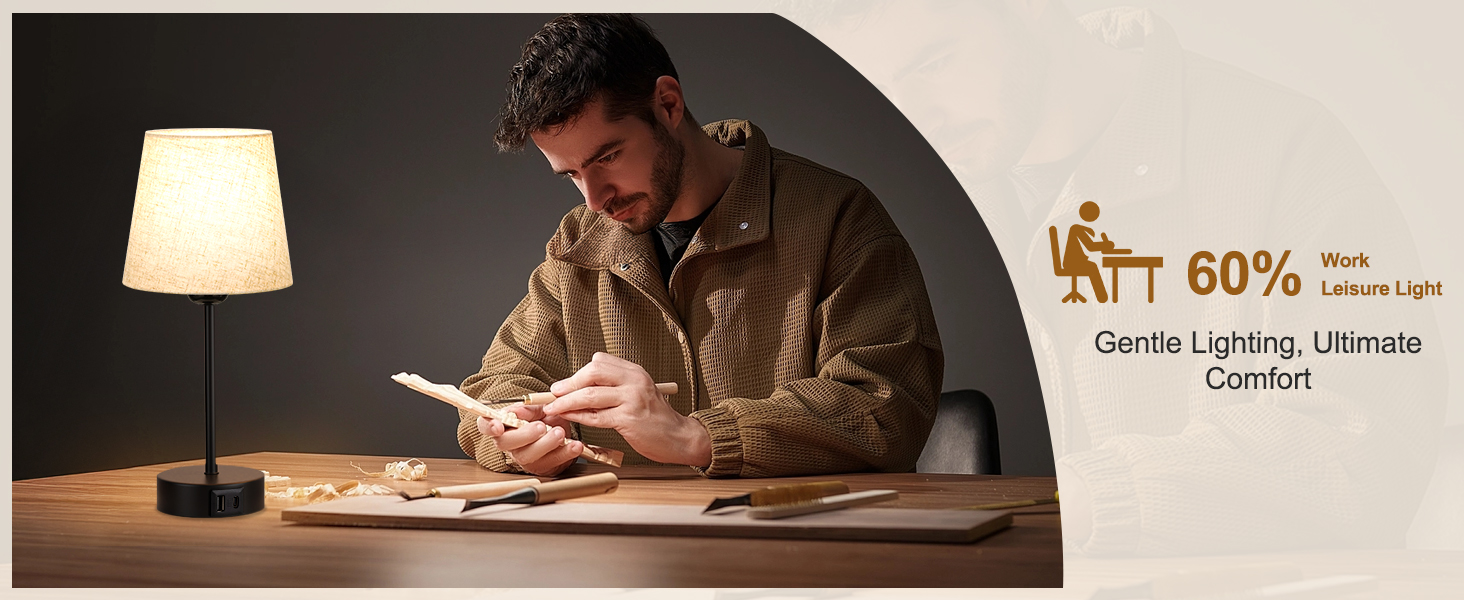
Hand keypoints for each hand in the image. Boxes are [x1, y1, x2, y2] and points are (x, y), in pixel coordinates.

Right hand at [476, 403, 581, 475]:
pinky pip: (552, 463)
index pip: (486, 426)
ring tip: (560, 433)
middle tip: (541, 427)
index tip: (498, 426)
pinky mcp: (543, 467)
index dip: (488, 426)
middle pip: (506, 443)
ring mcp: (525, 458)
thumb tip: (516, 410)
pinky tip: (575, 445)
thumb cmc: (546, 419)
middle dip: (524, 435)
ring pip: (528, 456)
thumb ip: (528, 409)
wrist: (564, 431)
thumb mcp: (539, 408)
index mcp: (504, 426)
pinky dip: (566, 453)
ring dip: (546, 444)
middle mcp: (511, 444)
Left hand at [542, 352, 711, 465]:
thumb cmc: (656, 418)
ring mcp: (632, 399)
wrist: (679, 437)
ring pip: (590, 395)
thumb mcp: (639, 392)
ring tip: (553, 408)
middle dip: (569, 383)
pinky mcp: (629, 419)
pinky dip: (578, 417)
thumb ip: (615, 387)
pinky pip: (595, 416)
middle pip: (592, 372)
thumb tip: (580, 388)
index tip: (566, 384)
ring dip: (566, 402)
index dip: (579, 372)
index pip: (600, 361)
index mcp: (635, 372)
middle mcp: (634, 381)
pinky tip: (569, 418)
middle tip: (554, 393)